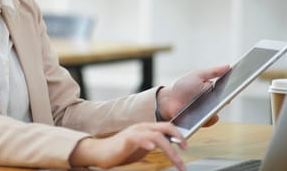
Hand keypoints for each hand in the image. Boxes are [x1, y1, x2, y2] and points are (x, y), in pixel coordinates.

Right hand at [69, 122, 187, 169]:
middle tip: (186, 150)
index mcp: (147, 128)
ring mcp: (134, 132)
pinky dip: (146, 142)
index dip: (179, 134)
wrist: (100, 152)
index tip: (186, 146)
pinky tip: (151, 148)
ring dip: (169, 149)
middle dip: (178, 137)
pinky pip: (138, 138)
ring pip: (156, 136)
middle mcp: (142, 127)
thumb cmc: (121, 151)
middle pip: (165, 127)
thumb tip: (170, 149)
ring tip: (176, 161)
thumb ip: (154, 145)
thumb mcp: (142, 147)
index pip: (167, 126)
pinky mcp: (126, 140)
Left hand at [157, 65, 229, 122]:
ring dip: (217, 108)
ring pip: (218, 111)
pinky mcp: (201, 121)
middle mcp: (212, 102)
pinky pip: (210, 121)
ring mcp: (207, 112)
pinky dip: (210, 118)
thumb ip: (213, 72)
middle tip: (227, 95)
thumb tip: (228, 66)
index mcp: (212, 90)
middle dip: (226, 98)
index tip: (239, 83)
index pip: (227, 90)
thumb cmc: (183, 86)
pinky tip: (209, 114)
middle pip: (224, 101)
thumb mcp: (198, 75)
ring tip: (214, 104)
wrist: (168, 100)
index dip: (233, 88)